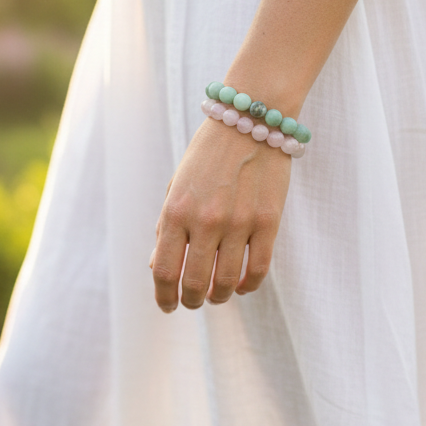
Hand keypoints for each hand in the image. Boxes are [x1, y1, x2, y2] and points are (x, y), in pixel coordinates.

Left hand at [149, 116, 291, 310]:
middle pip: (194, 283)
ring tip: (216, 295)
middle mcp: (205, 220)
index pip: (164, 271)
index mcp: (176, 211)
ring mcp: (239, 222)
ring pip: (226, 282)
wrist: (250, 120)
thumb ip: (166, 227)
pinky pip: (258, 269)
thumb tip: (157, 267)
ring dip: (219, 296)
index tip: (168, 306)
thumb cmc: (208, 154)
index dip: (163, 297)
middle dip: (191, 301)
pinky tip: (240, 285)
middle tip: (193, 302)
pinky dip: (247, 285)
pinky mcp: (268, 221)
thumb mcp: (176, 187)